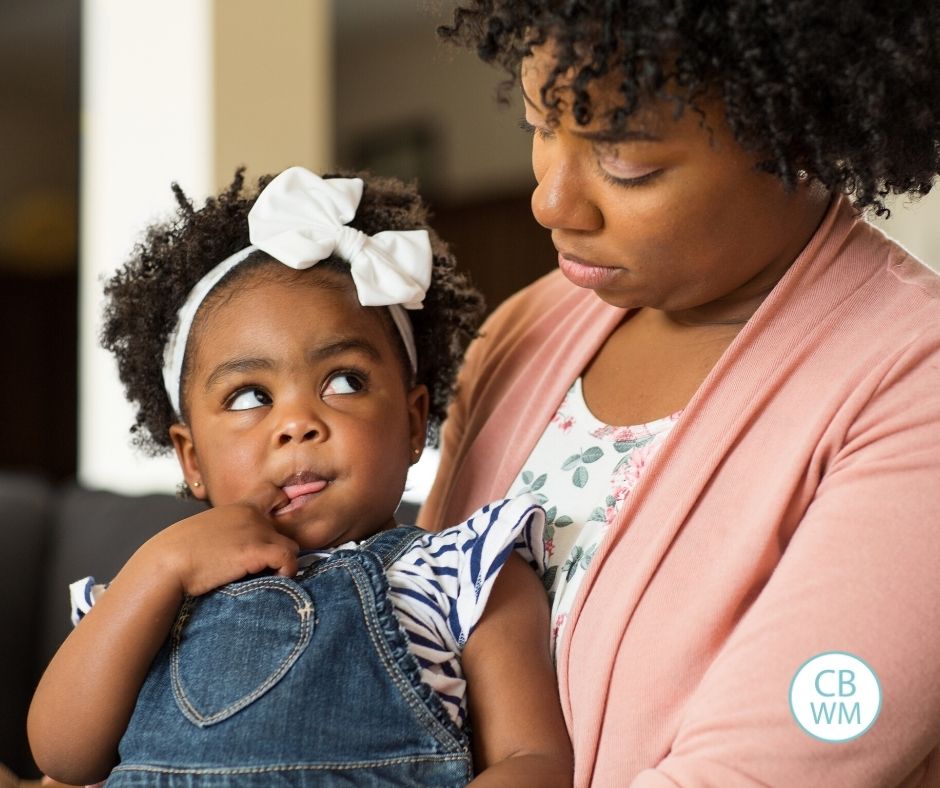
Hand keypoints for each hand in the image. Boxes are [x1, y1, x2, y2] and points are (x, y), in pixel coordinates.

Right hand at [137, 503, 299, 598]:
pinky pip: (289, 559)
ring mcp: (256, 531)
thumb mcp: (204, 532)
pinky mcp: (257, 550)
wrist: (166, 563)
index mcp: (237, 508)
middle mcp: (250, 515)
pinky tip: (275, 580)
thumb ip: (224, 532)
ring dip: (284, 562)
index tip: (278, 529)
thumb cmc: (176, 553)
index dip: (282, 510)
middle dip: (279, 547)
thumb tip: (230, 549)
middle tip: (269, 566)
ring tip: (269, 576)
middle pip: (285, 529)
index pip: (272, 494)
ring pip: (291, 546)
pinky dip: (287, 571)